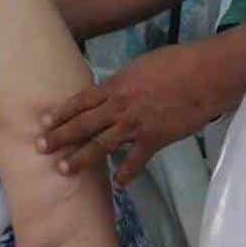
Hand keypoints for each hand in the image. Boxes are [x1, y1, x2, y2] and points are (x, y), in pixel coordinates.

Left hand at [36, 42, 220, 184]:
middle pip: (83, 124)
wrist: (204, 75)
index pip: (81, 101)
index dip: (61, 112)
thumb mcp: (141, 65)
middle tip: (41, 147)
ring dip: (81, 158)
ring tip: (64, 169)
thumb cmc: (177, 62)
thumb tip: (114, 90)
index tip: (44, 122)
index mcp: (116, 85)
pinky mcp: (154, 139)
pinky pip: (135, 161)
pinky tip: (117, 184)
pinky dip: (126, 174)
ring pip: (101, 145)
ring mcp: (136, 125)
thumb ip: (124, 81)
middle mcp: (120, 106)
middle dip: (60, 137)